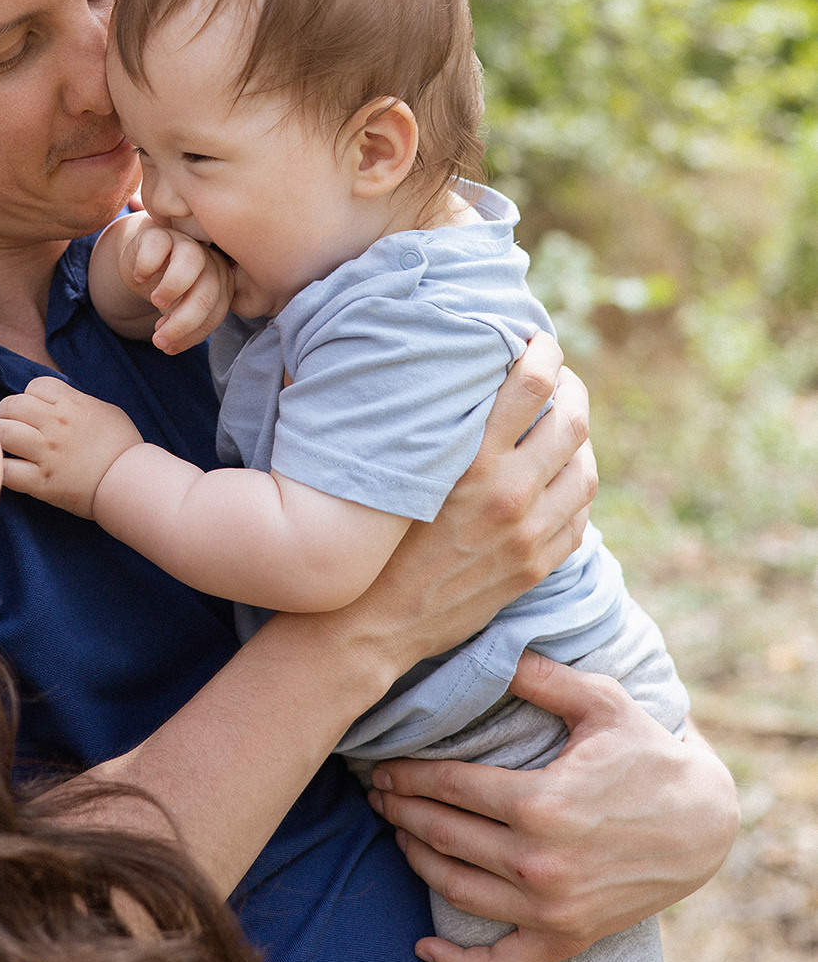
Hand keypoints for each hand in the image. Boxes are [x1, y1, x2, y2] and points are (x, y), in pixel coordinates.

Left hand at [0, 377, 143, 517]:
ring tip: (4, 445)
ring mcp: (47, 453)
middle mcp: (55, 424)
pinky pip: (6, 470)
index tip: (34, 410)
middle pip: (12, 404)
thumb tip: (55, 400)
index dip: (30, 397)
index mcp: (72, 404)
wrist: (133, 482)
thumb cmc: (122, 445)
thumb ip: (76, 402)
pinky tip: (5, 469)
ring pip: (2, 432)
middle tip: (13, 427)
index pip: (34, 386)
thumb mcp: (104, 410)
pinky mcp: (42, 482)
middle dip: (8, 413)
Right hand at [116, 216, 232, 354]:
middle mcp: (209, 259)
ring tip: (156, 303)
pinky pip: (158, 245)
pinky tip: (139, 278)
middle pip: (208, 290)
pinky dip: (147, 265)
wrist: (143, 262)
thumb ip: (184, 327)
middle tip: (159, 340)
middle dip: (183, 322)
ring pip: (192, 260)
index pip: (217, 311)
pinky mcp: (158, 233)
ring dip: (173, 287)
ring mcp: (184, 242)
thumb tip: (169, 346)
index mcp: (221, 281)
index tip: (169, 347)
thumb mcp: (180, 310)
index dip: (194, 334)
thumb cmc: (168, 289)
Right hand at [341, 334, 596, 672]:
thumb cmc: (375, 533)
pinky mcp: (536, 566)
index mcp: (472, 460)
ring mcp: (529, 534)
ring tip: (566, 425)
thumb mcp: (402, 467)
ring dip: (582, 439)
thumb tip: (456, 374)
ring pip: (586, 469)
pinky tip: (561, 477)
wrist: (375, 620)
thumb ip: (438, 425)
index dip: (545, 353)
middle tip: (562, 377)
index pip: (531, 385)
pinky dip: (578, 487)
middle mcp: (509, 494)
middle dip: (573, 388)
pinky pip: (580, 517)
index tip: (541, 340)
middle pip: (572, 421)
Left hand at [368, 651, 739, 961]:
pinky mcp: (566, 940)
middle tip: (377, 794)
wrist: (703, 824)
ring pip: (456, 890)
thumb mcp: (600, 702)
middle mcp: (538, 863)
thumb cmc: (647, 755)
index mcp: (541, 803)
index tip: (383, 765)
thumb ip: (540, 676)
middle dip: (401, 811)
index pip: (449, 787)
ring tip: (398, 833)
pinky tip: (423, 949)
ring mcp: (551, 909)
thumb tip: (490, 647)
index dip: (408, 774)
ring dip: (417, 861)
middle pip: (443, 835)